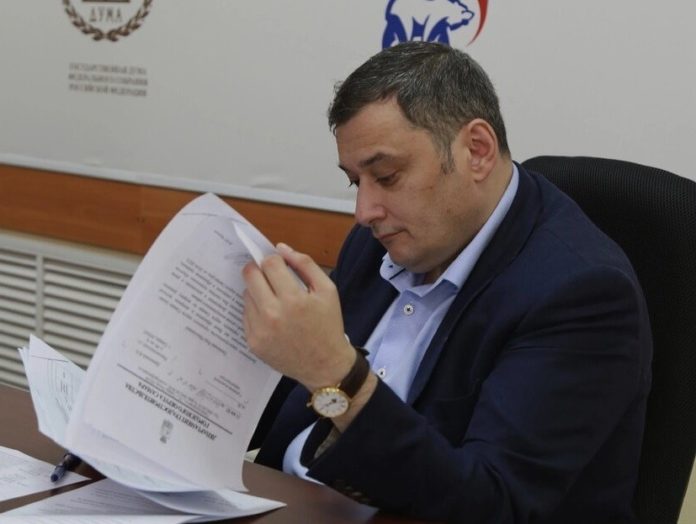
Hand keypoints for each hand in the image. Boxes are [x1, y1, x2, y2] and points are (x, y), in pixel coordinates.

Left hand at [242, 243, 354, 391]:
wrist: (325, 365)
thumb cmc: (328, 324)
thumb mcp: (327, 290)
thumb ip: (305, 264)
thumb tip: (280, 248)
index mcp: (293, 299)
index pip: (269, 264)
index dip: (274, 260)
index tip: (279, 265)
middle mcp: (272, 314)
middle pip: (250, 275)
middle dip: (258, 270)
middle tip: (269, 276)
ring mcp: (259, 330)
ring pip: (246, 294)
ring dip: (257, 291)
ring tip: (275, 300)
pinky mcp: (253, 342)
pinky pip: (246, 314)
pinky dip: (256, 310)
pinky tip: (272, 317)